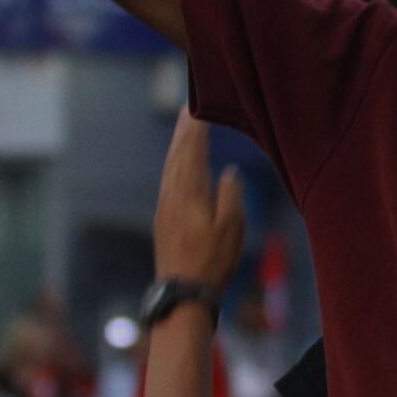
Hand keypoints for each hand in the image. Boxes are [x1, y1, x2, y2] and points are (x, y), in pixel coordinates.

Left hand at [153, 112, 244, 285]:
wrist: (183, 291)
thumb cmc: (213, 260)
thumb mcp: (232, 227)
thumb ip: (230, 195)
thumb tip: (227, 172)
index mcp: (189, 193)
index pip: (192, 151)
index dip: (195, 128)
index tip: (198, 106)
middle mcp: (172, 194)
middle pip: (177, 154)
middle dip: (183, 130)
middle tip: (188, 106)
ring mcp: (165, 206)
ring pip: (170, 166)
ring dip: (178, 144)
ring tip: (184, 127)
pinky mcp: (164, 217)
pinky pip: (169, 179)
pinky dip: (175, 162)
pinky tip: (180, 163)